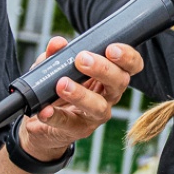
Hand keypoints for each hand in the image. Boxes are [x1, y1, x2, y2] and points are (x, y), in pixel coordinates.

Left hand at [14, 35, 141, 160]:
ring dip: (81, 94)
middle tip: (82, 60)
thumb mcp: (54, 67)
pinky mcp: (78, 130)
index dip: (127, 57)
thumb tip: (58, 43)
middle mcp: (109, 96)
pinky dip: (55, 116)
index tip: (111, 49)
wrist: (42, 123)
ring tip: (61, 84)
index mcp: (109, 77)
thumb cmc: (56, 90)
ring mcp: (95, 116)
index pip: (131, 66)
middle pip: (120, 82)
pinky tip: (45, 109)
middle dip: (103, 69)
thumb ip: (56, 55)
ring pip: (99, 106)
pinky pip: (69, 123)